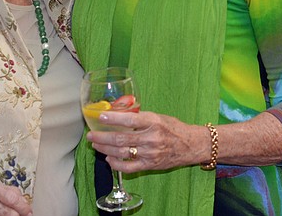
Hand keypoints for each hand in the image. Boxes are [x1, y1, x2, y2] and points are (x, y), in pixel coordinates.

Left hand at [87, 110, 202, 173]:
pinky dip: (116, 163)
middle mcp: (151, 137)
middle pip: (121, 138)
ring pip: (121, 152)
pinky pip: (128, 167)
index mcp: (154, 121)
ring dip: (105, 148)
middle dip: (102, 136)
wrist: (190, 145)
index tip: (100, 117)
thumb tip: (118, 114)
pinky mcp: (150, 165)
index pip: (130, 120)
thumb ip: (140, 117)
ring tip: (96, 144)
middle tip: (91, 134)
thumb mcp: (159, 117)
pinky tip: (109, 158)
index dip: (113, 118)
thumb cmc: (173, 128)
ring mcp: (150, 153)